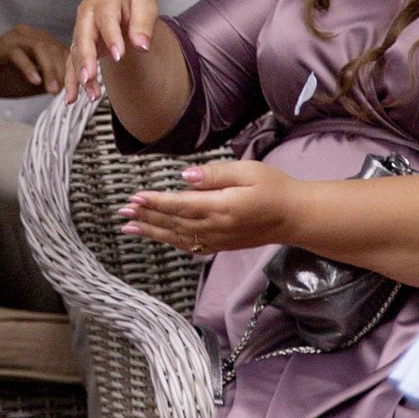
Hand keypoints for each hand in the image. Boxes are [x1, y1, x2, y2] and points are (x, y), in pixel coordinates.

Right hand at [0, 23, 75, 98]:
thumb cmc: (2, 79)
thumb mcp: (33, 83)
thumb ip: (51, 81)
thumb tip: (73, 88)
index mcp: (39, 41)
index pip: (63, 51)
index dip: (75, 70)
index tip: (83, 91)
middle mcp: (28, 34)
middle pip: (55, 48)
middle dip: (65, 72)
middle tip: (70, 93)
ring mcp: (14, 38)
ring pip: (40, 48)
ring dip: (50, 70)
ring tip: (53, 90)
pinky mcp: (1, 45)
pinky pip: (19, 54)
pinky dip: (29, 69)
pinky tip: (35, 83)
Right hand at [72, 0, 159, 94]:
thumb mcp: (145, 3)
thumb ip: (144, 24)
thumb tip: (142, 45)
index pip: (107, 18)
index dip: (111, 37)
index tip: (118, 56)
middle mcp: (87, 13)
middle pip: (84, 36)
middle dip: (86, 58)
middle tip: (90, 77)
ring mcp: (81, 29)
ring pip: (77, 52)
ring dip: (82, 74)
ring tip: (92, 94)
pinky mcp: (80, 44)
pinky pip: (73, 62)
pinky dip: (72, 81)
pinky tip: (72, 98)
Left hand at [122, 157, 298, 256]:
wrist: (296, 217)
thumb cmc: (275, 188)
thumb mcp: (247, 171)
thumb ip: (215, 174)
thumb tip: (186, 175)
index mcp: (221, 207)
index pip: (180, 205)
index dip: (155, 202)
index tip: (134, 197)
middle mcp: (217, 227)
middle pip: (174, 223)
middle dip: (146, 217)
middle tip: (122, 211)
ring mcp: (219, 239)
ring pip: (178, 237)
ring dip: (152, 231)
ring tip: (129, 227)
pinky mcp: (223, 244)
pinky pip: (191, 246)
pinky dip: (171, 241)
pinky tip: (159, 236)